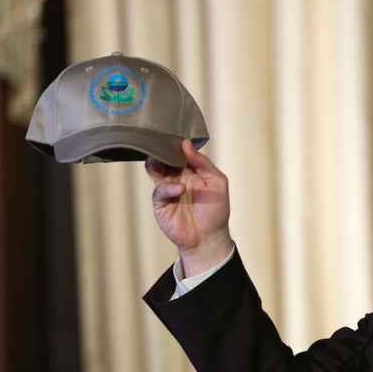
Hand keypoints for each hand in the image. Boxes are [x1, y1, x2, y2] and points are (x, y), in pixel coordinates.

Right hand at [146, 139, 233, 275]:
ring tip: (163, 160)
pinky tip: (180, 189)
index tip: (174, 133)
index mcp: (191, 169)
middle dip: (162, 149)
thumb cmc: (216, 210)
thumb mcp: (217, 182)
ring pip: (154, 169)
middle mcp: (177, 176)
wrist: (208, 238)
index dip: (176, 142)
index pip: (179, 150)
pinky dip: (169, 187)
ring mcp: (167, 188)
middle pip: (163, 156)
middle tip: (162, 142)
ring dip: (157, 163)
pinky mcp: (160, 202)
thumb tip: (186, 144)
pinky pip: (160, 190)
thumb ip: (203, 163)